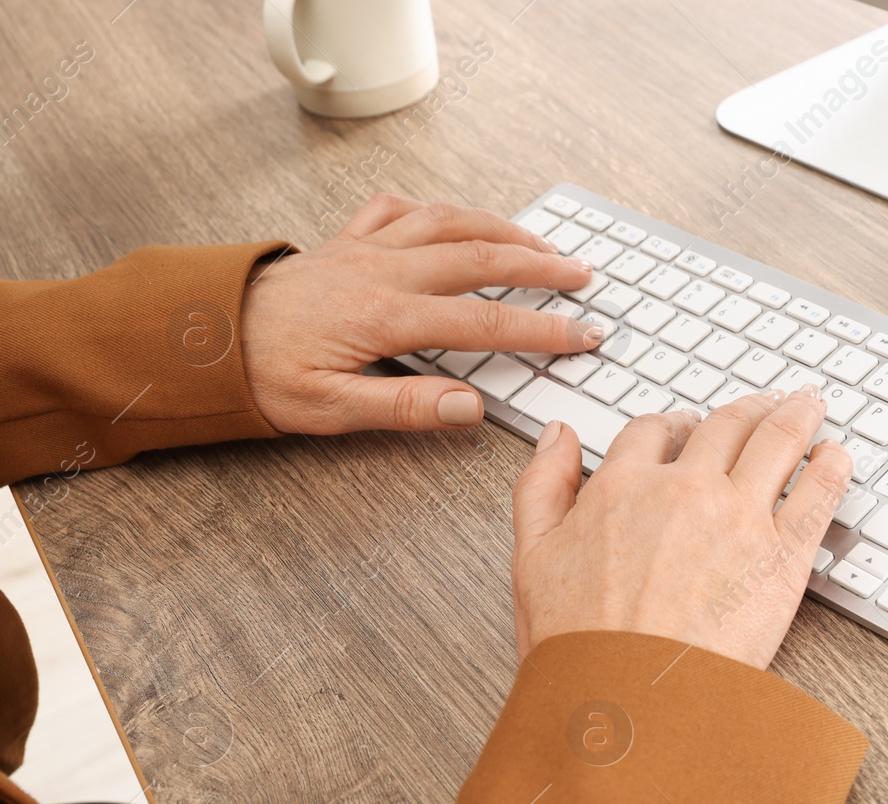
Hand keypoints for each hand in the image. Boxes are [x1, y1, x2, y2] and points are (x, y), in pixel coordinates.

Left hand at [240, 194, 597, 434]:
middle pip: (482, 257)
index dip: (543, 329)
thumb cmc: (262, 375)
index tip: (583, 335)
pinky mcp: (345, 241)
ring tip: (541, 243)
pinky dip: (438, 210)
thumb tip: (470, 406)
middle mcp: (383, 271)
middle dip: (541, 265)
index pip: (485, 323)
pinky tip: (456, 219)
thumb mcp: (331, 409)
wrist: (202, 336)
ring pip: (450, 221)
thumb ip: (406, 407)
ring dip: (503, 229)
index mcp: (387, 316)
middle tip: (582, 276)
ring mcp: (365, 248)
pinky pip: (401, 209)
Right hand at [511, 387, 853, 669]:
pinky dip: (832, 466)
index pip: (654, 432)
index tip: (687, 428)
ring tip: (809, 405)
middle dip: (746, 410)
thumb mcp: (531, 557)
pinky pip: (818, 494)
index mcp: (622, 487)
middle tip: (763, 404)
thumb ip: (542, 487)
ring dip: (796, 416)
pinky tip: (838, 456)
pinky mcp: (783, 556)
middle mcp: (684, 490)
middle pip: (724, 427)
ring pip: (776, 442)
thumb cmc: (580, 646)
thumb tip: (557, 436)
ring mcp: (739, 518)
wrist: (629, 698)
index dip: (674, 425)